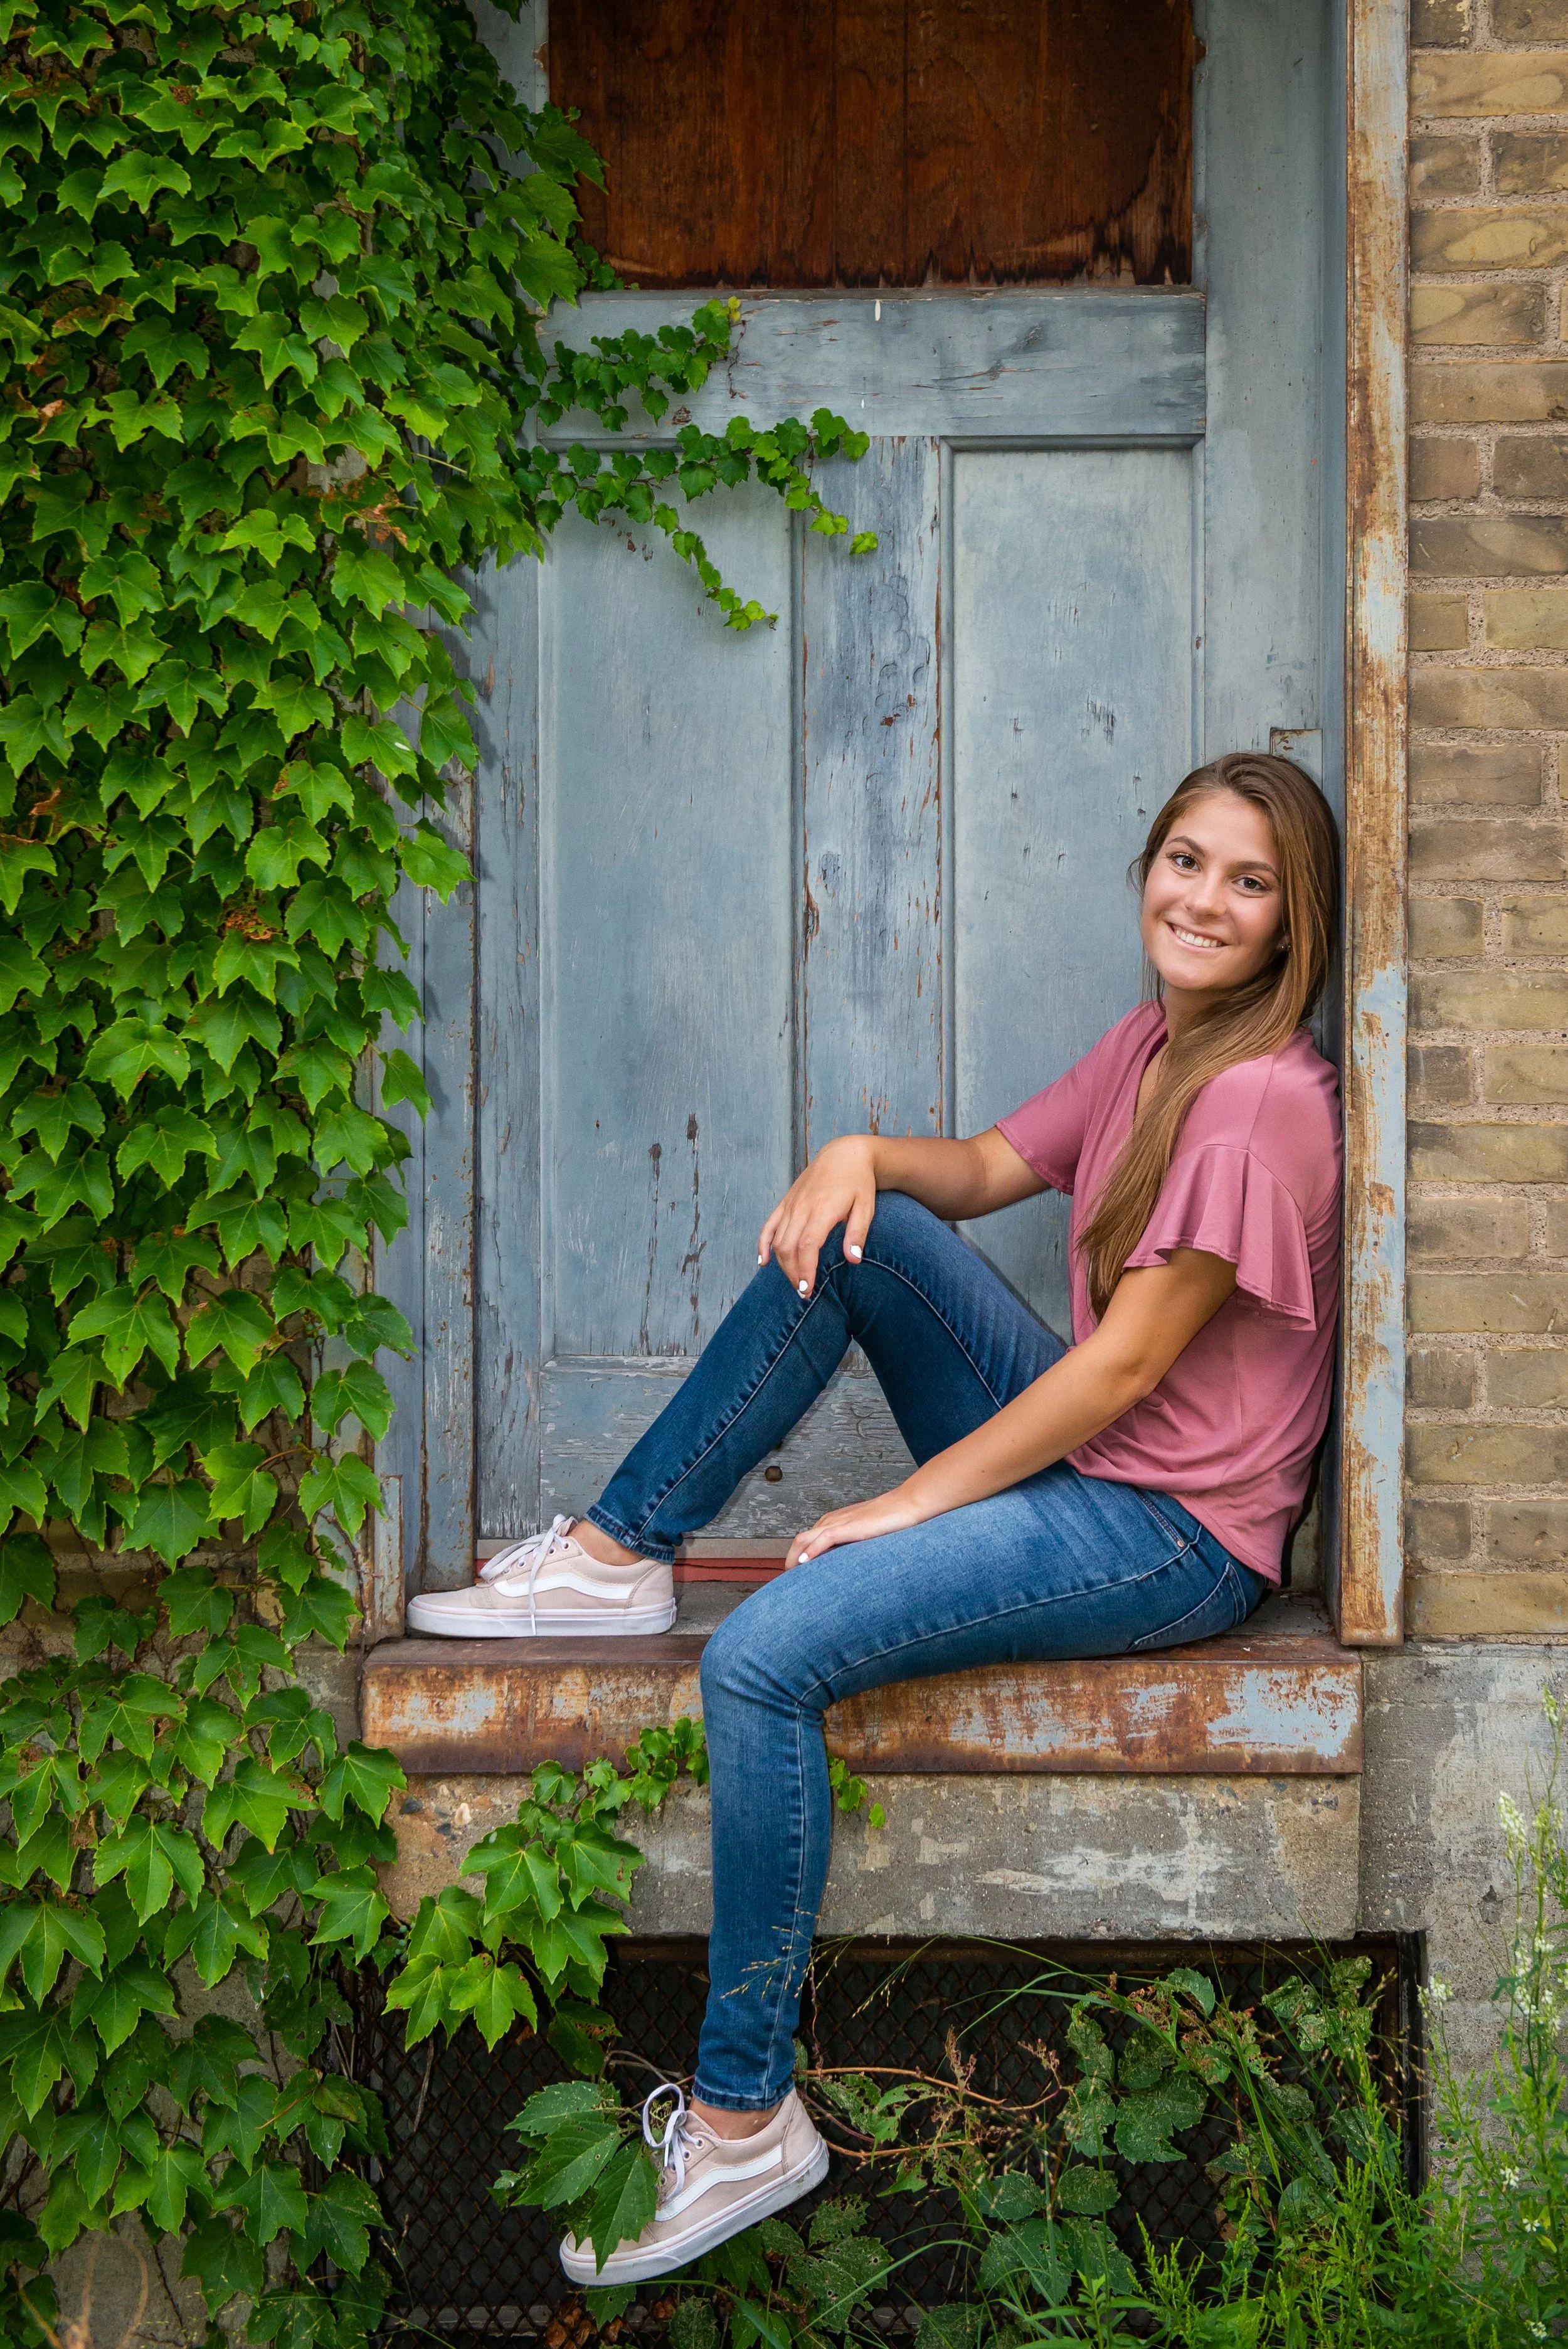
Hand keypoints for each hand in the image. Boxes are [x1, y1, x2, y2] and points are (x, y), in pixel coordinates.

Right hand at [758, 1135, 877, 1298]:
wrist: (844, 1154)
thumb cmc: (858, 1182)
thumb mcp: (866, 1206)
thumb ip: (858, 1233)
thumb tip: (853, 1260)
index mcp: (822, 1209)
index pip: (806, 1245)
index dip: (804, 1270)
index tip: (807, 1289)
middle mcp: (801, 1208)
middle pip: (788, 1247)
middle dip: (793, 1273)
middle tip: (804, 1293)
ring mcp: (791, 1205)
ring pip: (777, 1240)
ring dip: (782, 1264)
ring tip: (794, 1282)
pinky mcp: (785, 1203)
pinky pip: (768, 1226)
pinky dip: (763, 1245)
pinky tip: (763, 1262)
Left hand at [787, 1486, 923, 1568]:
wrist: (906, 1505)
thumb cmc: (889, 1520)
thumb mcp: (864, 1535)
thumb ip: (851, 1546)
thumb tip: (844, 1565)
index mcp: (833, 1522)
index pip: (806, 1540)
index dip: (797, 1558)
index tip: (795, 1577)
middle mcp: (831, 1521)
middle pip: (799, 1541)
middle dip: (790, 1561)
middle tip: (787, 1583)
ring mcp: (839, 1523)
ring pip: (805, 1539)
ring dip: (795, 1559)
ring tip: (790, 1577)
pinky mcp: (849, 1527)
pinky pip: (824, 1539)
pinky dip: (812, 1552)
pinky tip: (805, 1564)